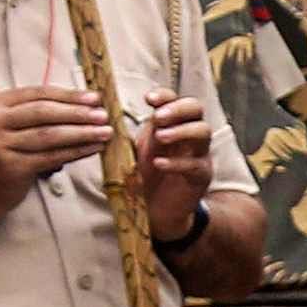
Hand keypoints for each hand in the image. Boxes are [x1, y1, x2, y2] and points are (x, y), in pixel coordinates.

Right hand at [0, 82, 112, 206]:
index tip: (94, 98)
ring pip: (50, 135)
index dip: (69, 95)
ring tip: (104, 132)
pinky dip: (75, 152)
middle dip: (77, 113)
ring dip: (82, 133)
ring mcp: (0, 144)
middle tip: (103, 115)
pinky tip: (92, 148)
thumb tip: (87, 105)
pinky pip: (51, 156)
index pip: (39, 94)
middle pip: (44, 112)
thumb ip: (41, 112)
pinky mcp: (11, 167)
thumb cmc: (7, 150)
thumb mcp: (15, 124)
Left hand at [137, 95, 213, 236]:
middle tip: (158, 117)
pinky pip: (196, 164)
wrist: (153, 210)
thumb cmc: (143, 176)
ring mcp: (198, 154)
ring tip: (161, 137)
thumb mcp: (132, 150)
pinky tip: (159, 164)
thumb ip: (125, 133)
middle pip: (196, 108)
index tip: (148, 99)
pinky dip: (177, 162)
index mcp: (170, 123)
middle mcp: (188, 134)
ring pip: (203, 131)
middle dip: (177, 109)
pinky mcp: (201, 176)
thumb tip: (103, 115)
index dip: (164, 95)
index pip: (174, 99)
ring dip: (182, 131)